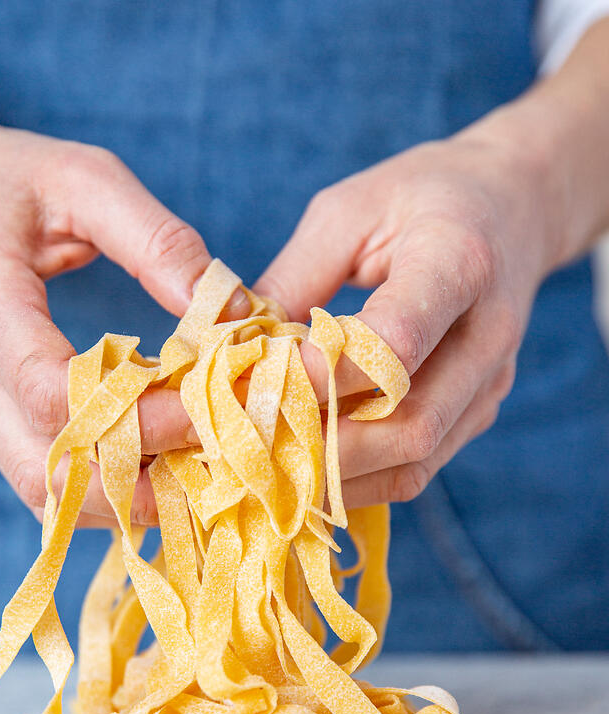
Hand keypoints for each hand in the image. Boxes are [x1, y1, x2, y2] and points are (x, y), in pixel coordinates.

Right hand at [0, 123, 246, 525]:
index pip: (54, 395)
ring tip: (193, 472)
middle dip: (138, 477)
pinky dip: (104, 490)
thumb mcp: (88, 178)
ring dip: (124, 497)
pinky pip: (45, 482)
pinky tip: (156, 467)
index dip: (138, 415)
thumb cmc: (15, 184)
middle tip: (212, 455)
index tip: (206, 404)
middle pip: (48, 467)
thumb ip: (158, 239)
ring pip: (45, 493)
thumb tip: (234, 311)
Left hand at [254, 132, 558, 507]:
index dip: (321, 376)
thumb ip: (294, 278)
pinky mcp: (478, 413)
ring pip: (414, 461)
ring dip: (336, 476)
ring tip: (269, 468)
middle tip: (250, 448)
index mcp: (459, 263)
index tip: (256, 384)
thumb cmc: (420, 198)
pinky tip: (306, 470)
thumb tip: (235, 351)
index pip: (395, 343)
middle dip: (322, 449)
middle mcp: (488, 335)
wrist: (514, 205)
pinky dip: (358, 479)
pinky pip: (416, 468)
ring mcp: (489, 384)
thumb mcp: (347, 212)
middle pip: (410, 425)